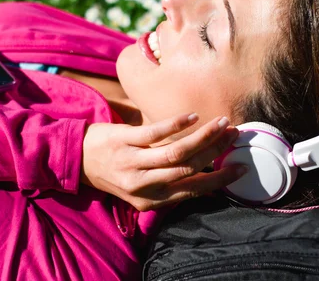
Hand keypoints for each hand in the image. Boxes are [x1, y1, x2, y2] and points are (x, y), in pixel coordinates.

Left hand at [80, 113, 245, 210]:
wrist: (76, 158)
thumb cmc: (114, 172)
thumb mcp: (139, 189)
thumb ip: (167, 183)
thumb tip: (205, 172)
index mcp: (150, 201)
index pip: (192, 190)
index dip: (219, 180)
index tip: (241, 168)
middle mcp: (142, 185)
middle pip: (188, 169)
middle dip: (216, 152)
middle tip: (234, 135)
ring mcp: (131, 162)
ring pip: (175, 152)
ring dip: (203, 137)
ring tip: (221, 124)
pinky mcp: (122, 140)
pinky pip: (155, 133)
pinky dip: (177, 124)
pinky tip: (193, 117)